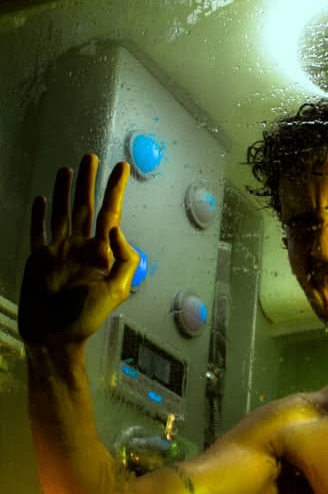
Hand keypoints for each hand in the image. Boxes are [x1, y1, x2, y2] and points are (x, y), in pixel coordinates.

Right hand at [18, 154, 138, 345]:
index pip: (110, 214)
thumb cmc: (87, 317)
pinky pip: (38, 231)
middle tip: (90, 157)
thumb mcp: (116, 290)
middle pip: (85, 206)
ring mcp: (58, 251)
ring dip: (63, 191)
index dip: (115, 190)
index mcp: (101, 253)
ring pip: (61, 212)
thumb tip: (115, 229)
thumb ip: (123, 259)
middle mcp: (80, 247)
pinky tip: (41, 199)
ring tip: (67, 169)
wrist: (55, 336)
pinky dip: (39, 215)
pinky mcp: (38, 258)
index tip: (121, 167)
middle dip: (88, 182)